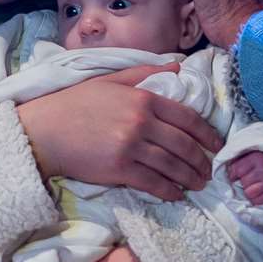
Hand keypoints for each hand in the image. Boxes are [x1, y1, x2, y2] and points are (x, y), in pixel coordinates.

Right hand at [16, 64, 220, 200]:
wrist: (45, 131)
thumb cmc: (75, 104)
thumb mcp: (110, 81)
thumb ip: (145, 74)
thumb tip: (177, 67)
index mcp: (143, 98)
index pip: (186, 117)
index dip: (207, 133)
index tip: (216, 145)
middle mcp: (141, 122)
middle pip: (183, 145)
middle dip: (201, 160)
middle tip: (209, 170)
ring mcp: (131, 147)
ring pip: (172, 166)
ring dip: (189, 177)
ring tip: (198, 184)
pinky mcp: (119, 170)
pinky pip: (153, 183)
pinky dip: (169, 190)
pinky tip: (176, 194)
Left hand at [228, 150, 262, 205]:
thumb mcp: (250, 153)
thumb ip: (236, 159)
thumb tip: (221, 171)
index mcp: (256, 158)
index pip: (236, 170)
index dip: (233, 174)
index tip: (236, 174)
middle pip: (242, 182)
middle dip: (243, 181)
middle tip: (250, 177)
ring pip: (248, 193)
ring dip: (248, 191)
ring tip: (254, 185)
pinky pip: (257, 201)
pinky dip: (255, 198)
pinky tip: (259, 191)